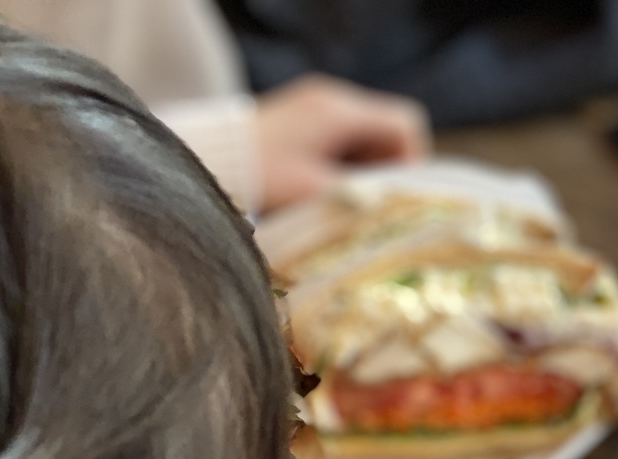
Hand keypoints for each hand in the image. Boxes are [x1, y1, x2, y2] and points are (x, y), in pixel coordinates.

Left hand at [254, 74, 430, 210]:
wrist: (205, 162)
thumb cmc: (259, 178)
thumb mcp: (317, 193)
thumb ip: (363, 195)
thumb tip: (398, 202)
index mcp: (340, 110)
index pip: (406, 123)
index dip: (412, 159)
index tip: (394, 191)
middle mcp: (331, 97)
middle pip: (388, 129)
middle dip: (386, 166)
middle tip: (367, 199)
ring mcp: (315, 104)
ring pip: (366, 135)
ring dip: (364, 167)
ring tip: (341, 196)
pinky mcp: (301, 115)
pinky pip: (342, 136)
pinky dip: (344, 161)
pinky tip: (323, 186)